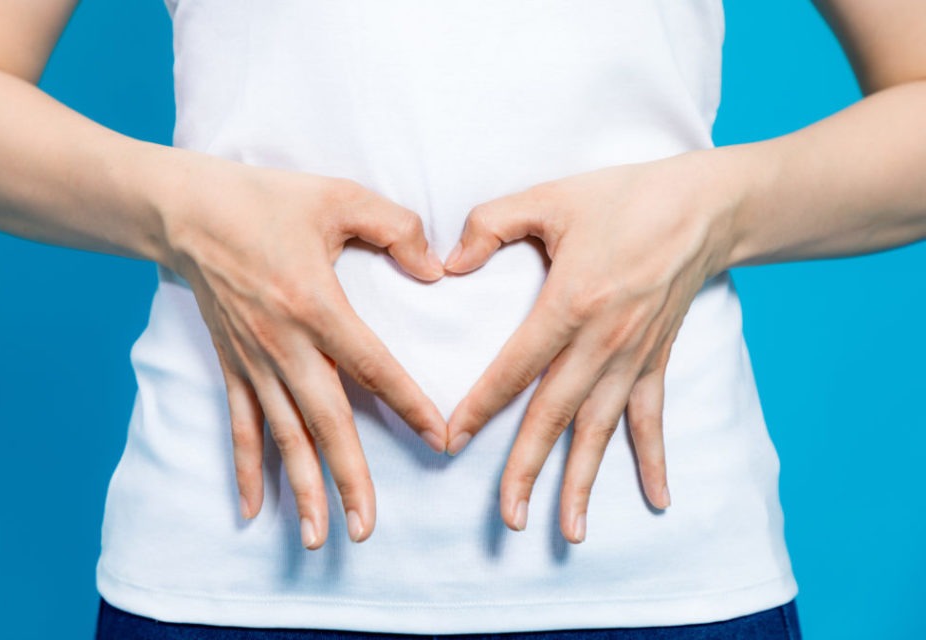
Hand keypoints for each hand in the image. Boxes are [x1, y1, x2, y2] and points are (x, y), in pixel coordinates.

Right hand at [155, 149, 448, 549]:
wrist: (186, 210)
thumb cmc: (265, 199)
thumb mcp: (339, 197)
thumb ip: (396, 228)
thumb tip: (435, 270)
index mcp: (316, 304)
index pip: (373, 367)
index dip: (409, 405)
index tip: (439, 440)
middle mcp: (284, 344)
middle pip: (325, 422)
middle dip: (348, 477)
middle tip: (366, 527)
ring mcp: (253, 360)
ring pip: (283, 436)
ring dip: (302, 488)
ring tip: (320, 537)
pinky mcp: (231, 365)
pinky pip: (240, 425)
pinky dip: (247, 468)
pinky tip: (254, 510)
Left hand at [443, 148, 739, 543]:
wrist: (704, 207)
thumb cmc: (622, 198)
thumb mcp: (550, 197)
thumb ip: (490, 224)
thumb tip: (448, 263)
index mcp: (571, 303)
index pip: (514, 368)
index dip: (479, 407)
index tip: (450, 441)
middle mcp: (603, 341)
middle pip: (555, 415)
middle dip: (528, 469)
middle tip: (508, 518)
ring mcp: (634, 357)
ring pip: (601, 430)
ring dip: (584, 481)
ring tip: (569, 531)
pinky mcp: (656, 360)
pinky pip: (652, 418)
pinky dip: (653, 460)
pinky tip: (657, 500)